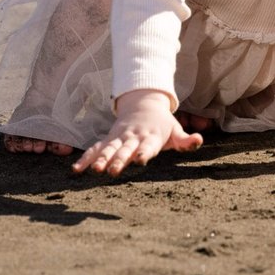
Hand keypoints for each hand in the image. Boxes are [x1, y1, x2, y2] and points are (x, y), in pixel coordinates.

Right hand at [73, 90, 202, 175]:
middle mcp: (133, 137)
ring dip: (100, 159)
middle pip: (125, 149)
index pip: (148, 146)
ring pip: (108, 149)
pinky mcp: (108, 140)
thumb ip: (185, 140)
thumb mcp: (175, 130)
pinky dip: (85, 158)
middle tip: (112, 171)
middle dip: (118, 160)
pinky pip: (95, 148)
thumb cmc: (162, 124)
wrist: (142, 103)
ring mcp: (118, 138)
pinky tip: (76, 170)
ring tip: (94, 170)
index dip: (144, 153)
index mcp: (150, 136)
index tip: (140, 160)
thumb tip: (199, 140)